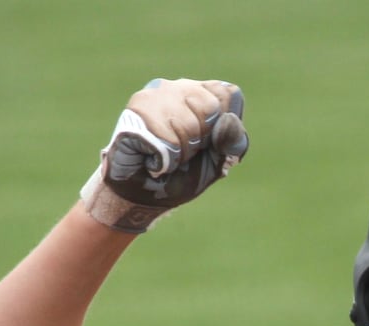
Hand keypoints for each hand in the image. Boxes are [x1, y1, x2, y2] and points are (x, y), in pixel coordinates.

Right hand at [80, 78, 248, 233]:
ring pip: (187, 125)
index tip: (207, 142)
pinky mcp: (135, 112)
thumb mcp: (218, 160)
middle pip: (210, 107)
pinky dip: (165, 159)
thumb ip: (233, 141)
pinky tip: (153, 158)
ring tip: (168, 155)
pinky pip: (166, 139)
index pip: (228, 94)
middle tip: (184, 151)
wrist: (146, 196)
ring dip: (182, 153)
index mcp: (200, 93)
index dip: (222, 125)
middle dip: (202, 140)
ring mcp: (153, 96)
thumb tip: (229, 119)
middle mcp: (176, 87)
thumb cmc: (181, 174)